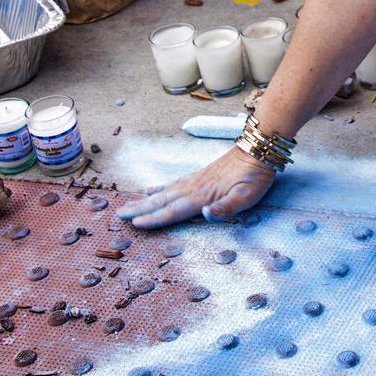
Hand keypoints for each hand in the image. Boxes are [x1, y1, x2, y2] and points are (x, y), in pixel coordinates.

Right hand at [117, 147, 278, 227]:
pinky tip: (149, 190)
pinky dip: (158, 188)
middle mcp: (192, 188)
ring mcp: (193, 180)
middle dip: (140, 210)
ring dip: (144, 201)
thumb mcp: (247, 196)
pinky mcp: (198, 176)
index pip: (173, 211)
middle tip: (118, 216)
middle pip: (161, 202)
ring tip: (126, 206)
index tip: (135, 224)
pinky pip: (172, 184)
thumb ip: (226, 208)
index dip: (154, 219)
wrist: (257, 150)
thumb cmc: (254, 177)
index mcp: (201, 196)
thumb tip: (205, 213)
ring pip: (162, 192)